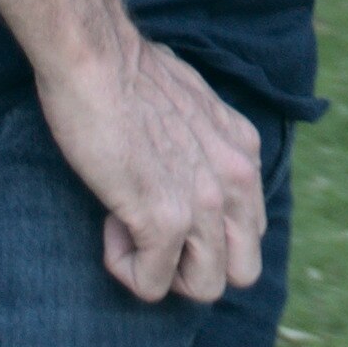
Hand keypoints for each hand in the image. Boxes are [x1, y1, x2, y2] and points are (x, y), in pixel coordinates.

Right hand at [37, 31, 266, 304]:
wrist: (97, 58)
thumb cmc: (127, 74)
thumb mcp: (193, 107)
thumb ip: (205, 144)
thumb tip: (186, 169)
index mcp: (245, 153)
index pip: (250, 230)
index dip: (205, 229)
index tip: (163, 198)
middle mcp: (237, 181)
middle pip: (241, 271)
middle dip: (194, 264)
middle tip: (150, 229)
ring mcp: (205, 203)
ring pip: (204, 288)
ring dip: (159, 267)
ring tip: (127, 221)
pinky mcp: (165, 220)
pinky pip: (151, 284)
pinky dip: (124, 266)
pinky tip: (109, 222)